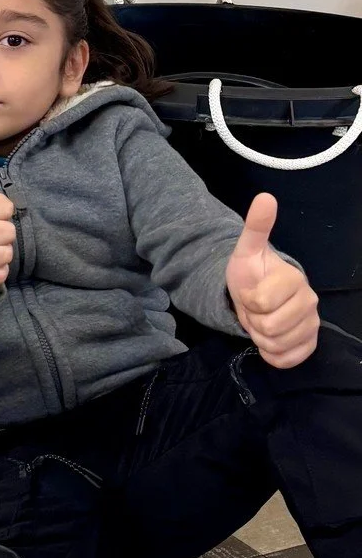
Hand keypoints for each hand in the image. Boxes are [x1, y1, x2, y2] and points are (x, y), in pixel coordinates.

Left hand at [226, 194, 318, 367]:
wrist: (255, 293)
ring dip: (260, 337)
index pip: (261, 302)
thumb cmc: (251, 272)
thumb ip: (256, 225)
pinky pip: (286, 360)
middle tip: (254, 308)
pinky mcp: (309, 345)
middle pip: (268, 327)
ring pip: (276, 345)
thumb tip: (265, 197)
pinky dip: (271, 354)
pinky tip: (270, 339)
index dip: (248, 300)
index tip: (251, 292)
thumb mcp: (246, 249)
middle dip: (253, 320)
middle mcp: (310, 303)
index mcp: (294, 280)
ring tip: (261, 320)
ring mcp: (311, 325)